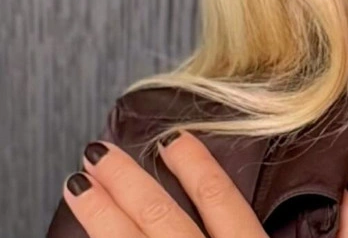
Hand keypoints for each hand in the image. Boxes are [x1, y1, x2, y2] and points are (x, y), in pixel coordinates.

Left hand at [62, 130, 266, 236]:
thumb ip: (251, 230)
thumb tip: (247, 220)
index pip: (220, 200)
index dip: (196, 165)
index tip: (175, 138)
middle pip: (161, 216)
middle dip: (127, 181)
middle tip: (102, 152)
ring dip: (99, 210)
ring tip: (78, 183)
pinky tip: (81, 235)